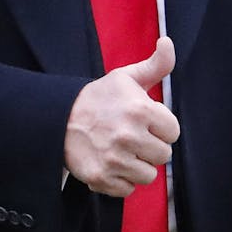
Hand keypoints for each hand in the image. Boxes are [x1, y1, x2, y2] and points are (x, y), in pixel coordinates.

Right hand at [64, 37, 179, 197]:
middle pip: (164, 155)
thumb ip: (155, 65)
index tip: (146, 123)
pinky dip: (121, 180)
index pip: (173, 131)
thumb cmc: (98, 98)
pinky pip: (128, 189)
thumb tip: (168, 42)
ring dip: (138, 165)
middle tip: (133, 137)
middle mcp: (129, 136)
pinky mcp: (101, 178)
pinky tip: (111, 163)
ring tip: (123, 151)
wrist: (58, 118)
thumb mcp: (125, 77)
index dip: (161, 127)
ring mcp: (115, 159)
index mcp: (140, 110)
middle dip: (151, 147)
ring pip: (148, 175)